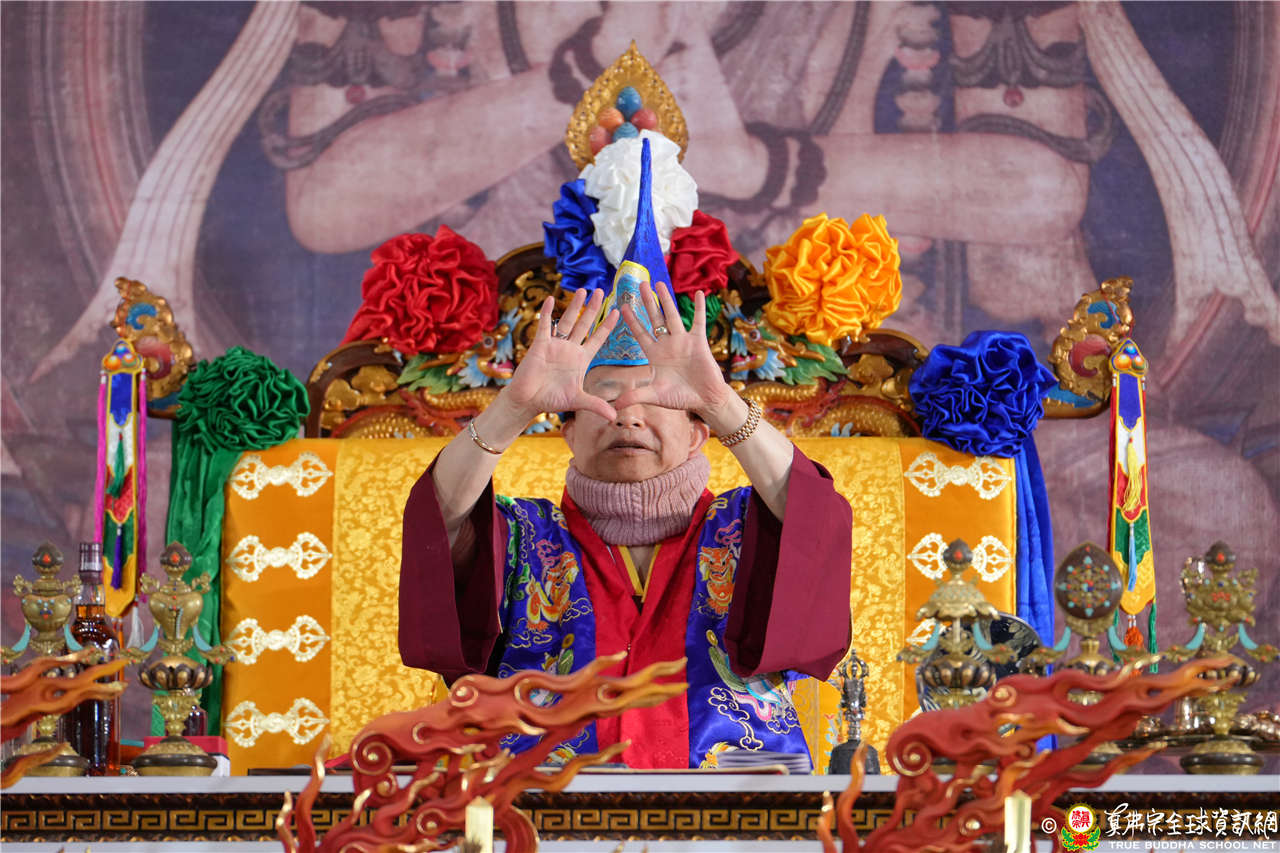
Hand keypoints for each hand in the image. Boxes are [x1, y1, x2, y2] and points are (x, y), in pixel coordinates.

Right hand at [504, 288, 618, 420]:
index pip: (598, 339)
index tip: (617, 312)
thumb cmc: (551, 400)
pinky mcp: (540, 345)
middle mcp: (570, 349)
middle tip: (602, 291)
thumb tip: (615, 417)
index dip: (607, 326)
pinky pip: (545, 326)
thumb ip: (596, 405)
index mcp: (581, 360)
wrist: (528, 401)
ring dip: (575, 306)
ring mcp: (555, 345)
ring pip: (567, 321)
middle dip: (593, 308)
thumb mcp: (578, 401)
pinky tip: (551, 299)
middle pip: (585, 324)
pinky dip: (547, 313)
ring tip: (583, 290)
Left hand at [614, 283, 731, 418]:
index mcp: (655, 355)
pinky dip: (699, 308)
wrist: (705, 400)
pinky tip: (698, 293)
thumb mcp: (655, 396)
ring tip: (659, 283)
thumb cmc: (680, 398)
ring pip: (673, 316)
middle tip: (640, 284)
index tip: (621, 306)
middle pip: (655, 319)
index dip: (632, 320)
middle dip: (647, 302)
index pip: (640, 333)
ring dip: (666, 300)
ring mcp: (683, 341)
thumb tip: (613, 407)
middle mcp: (667, 344)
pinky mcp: (699, 342)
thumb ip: (635, 396)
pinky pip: (698, 322)